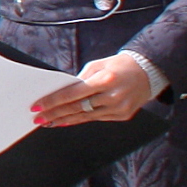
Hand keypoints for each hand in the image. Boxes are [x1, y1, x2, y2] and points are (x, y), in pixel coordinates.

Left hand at [30, 55, 159, 127]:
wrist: (149, 72)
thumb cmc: (119, 66)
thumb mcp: (98, 65)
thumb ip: (80, 78)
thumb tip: (61, 92)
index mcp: (105, 80)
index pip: (73, 94)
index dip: (53, 101)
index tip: (38, 106)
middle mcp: (113, 96)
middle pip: (77, 108)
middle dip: (54, 114)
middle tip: (38, 118)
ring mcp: (119, 108)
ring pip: (85, 117)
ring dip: (64, 120)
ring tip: (48, 122)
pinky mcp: (123, 116)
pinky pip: (96, 119)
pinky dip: (80, 120)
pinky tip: (66, 121)